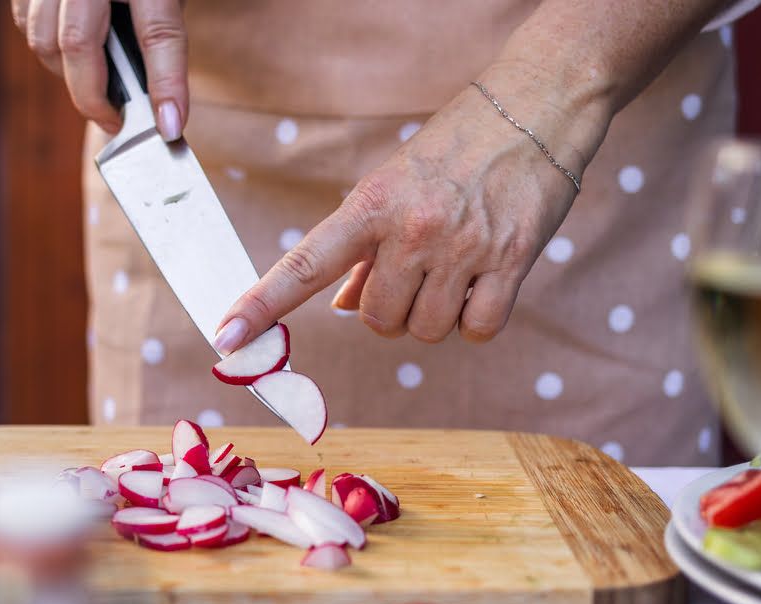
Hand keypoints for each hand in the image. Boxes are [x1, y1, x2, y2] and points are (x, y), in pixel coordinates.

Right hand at [11, 0, 187, 138]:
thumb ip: (159, 30)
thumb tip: (163, 105)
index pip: (158, 33)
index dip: (166, 85)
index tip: (169, 127)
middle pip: (78, 45)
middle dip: (94, 98)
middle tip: (116, 122)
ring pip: (44, 40)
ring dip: (67, 76)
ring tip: (95, 89)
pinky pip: (26, 24)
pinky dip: (47, 49)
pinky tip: (68, 54)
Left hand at [214, 65, 607, 352]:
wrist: (533, 109)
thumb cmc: (452, 151)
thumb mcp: (391, 187)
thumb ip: (362, 251)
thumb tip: (339, 306)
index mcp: (370, 206)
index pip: (303, 265)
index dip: (261, 305)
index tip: (227, 338)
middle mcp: (410, 229)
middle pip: (376, 321)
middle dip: (389, 311)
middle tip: (414, 273)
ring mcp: (461, 247)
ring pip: (425, 332)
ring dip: (434, 315)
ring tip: (453, 270)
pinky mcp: (510, 261)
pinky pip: (477, 331)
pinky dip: (475, 321)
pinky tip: (482, 285)